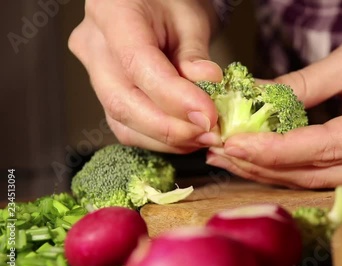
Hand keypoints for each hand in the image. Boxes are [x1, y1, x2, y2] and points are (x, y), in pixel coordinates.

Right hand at [69, 0, 222, 153]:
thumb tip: (206, 85)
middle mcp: (93, 46)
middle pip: (122, 102)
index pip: (137, 65)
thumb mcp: (190, 18)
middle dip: (171, 128)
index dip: (174, 97)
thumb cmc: (171, 3)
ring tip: (203, 136)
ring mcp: (94, 74)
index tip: (207, 116)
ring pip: (123, 122)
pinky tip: (186, 136)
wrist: (151, 5)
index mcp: (112, 14)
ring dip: (167, 139)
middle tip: (210, 134)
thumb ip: (195, 54)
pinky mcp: (106, 95)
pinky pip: (127, 127)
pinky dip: (159, 138)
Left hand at [206, 29, 341, 187]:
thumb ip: (301, 85)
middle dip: (262, 164)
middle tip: (220, 153)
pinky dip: (289, 168)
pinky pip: (324, 175)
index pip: (323, 147)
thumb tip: (253, 97)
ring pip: (316, 179)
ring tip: (230, 159)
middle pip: (315, 172)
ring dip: (270, 170)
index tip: (234, 144)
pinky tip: (260, 160)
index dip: (276, 149)